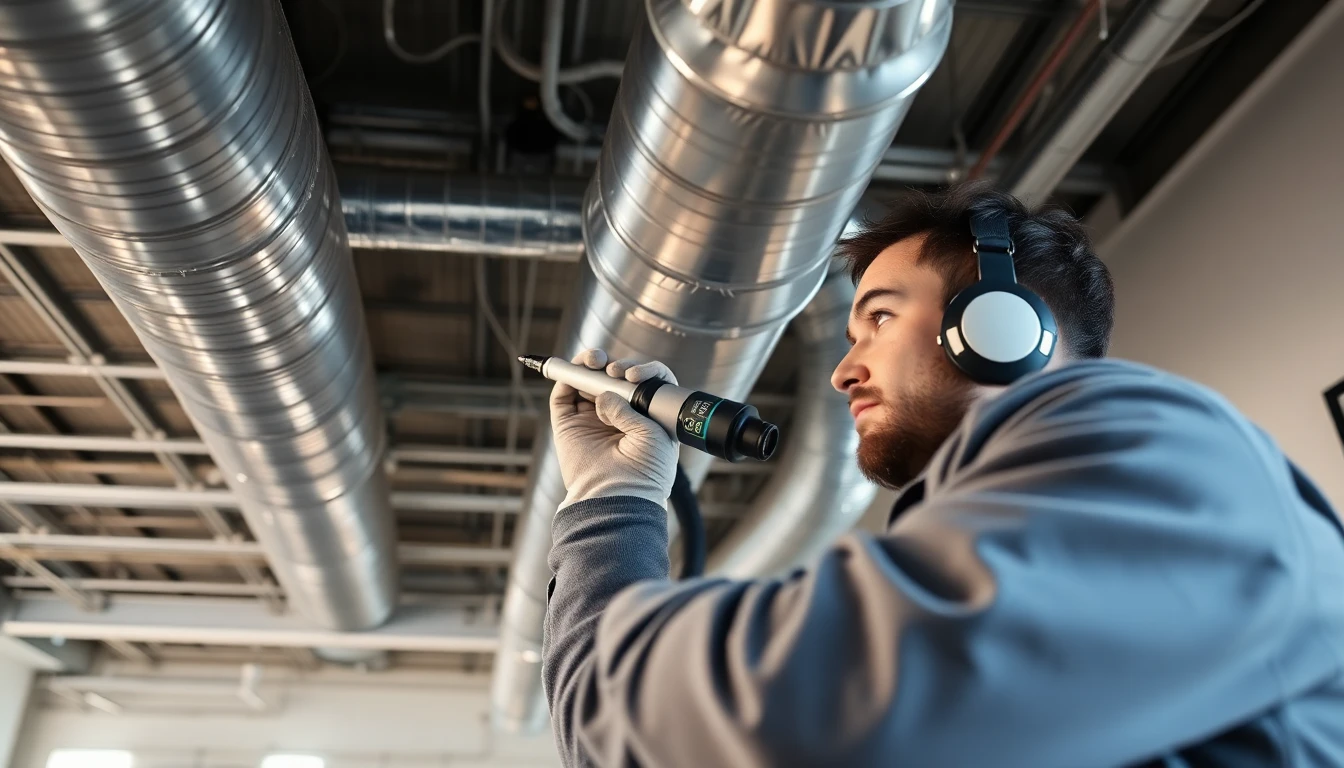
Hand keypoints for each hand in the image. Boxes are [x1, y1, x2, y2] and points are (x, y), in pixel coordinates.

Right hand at [550, 349, 679, 509]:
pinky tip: (580, 369)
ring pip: (586, 381)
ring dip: (589, 363)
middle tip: (617, 371)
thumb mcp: (651, 433)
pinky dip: (569, 375)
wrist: (618, 497)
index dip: (640, 372)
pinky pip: (563, 393)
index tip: (636, 375)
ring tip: (595, 361)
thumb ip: (629, 406)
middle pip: (611, 378)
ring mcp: (590, 420)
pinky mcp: (567, 425)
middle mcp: (616, 418)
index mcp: (642, 420)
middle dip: (613, 365)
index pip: (641, 385)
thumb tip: (605, 394)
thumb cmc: (644, 473)